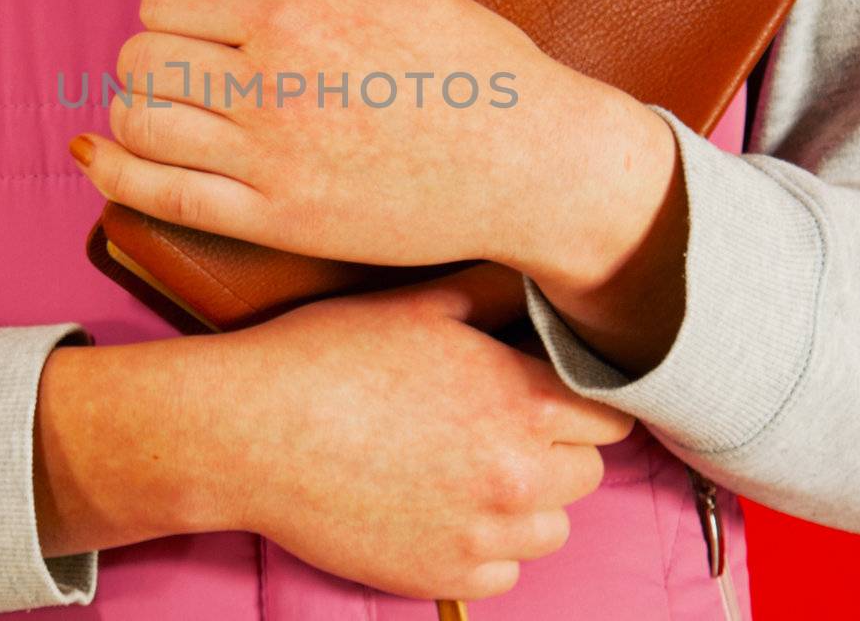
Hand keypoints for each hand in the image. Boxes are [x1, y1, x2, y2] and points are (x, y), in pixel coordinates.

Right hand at [34, 268, 633, 599]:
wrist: (249, 432)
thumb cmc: (328, 357)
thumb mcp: (418, 304)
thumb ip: (495, 298)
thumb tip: (539, 284)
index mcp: (522, 398)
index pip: (610, 412)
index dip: (577, 398)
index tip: (545, 392)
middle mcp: (517, 473)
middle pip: (588, 472)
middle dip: (554, 449)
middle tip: (498, 427)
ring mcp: (482, 533)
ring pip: (553, 527)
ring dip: (526, 503)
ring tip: (469, 470)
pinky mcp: (444, 576)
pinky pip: (505, 572)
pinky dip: (484, 546)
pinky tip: (441, 508)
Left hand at [69, 0, 688, 370]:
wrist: (534, 165)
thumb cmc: (475, 63)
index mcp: (297, 15)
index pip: (166, 0)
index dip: (173, 5)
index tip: (202, 18)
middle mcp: (272, 87)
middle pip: (142, 59)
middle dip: (154, 53)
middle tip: (190, 63)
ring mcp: (271, 161)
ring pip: (139, 123)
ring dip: (133, 107)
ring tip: (165, 103)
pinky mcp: (277, 222)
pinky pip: (161, 197)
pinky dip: (112, 172)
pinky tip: (94, 154)